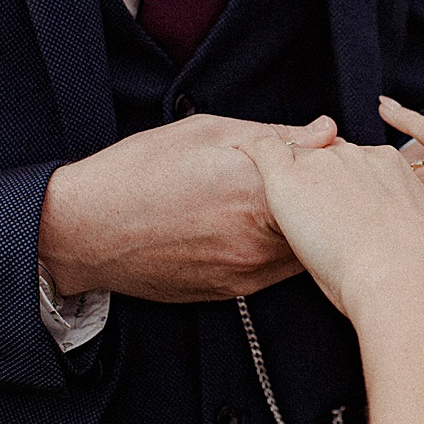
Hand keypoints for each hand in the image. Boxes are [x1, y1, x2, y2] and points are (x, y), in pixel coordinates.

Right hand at [38, 114, 336, 303]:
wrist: (85, 231)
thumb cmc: (139, 172)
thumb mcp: (206, 133)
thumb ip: (276, 135)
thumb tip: (328, 131)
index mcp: (258, 190)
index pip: (328, 183)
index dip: (338, 169)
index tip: (339, 156)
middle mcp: (259, 238)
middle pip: (322, 223)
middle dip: (328, 203)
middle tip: (324, 180)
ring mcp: (247, 271)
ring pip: (303, 252)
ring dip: (307, 230)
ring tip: (290, 204)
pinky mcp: (232, 292)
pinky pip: (274, 271)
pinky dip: (279, 250)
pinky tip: (257, 227)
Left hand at [239, 134, 423, 423]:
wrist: (409, 282)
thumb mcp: (421, 252)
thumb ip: (403, 240)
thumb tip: (403, 268)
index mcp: (395, 169)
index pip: (355, 162)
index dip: (339, 184)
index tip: (332, 206)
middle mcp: (361, 154)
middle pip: (323, 153)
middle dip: (309, 174)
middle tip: (298, 206)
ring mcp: (325, 162)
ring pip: (291, 155)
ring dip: (279, 174)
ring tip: (260, 194)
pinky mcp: (291, 177)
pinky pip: (261, 151)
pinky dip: (247, 155)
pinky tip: (233, 163)